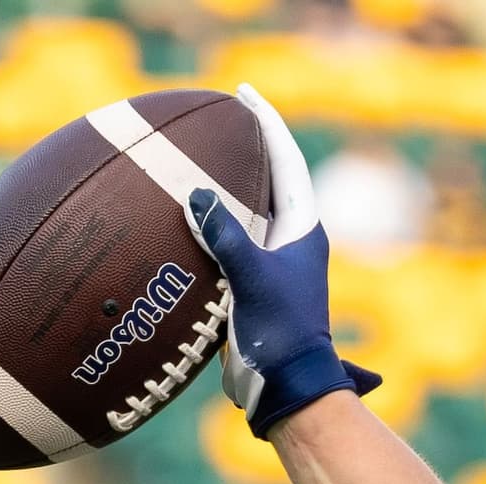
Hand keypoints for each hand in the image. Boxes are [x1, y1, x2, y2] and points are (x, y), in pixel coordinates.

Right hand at [182, 86, 383, 438]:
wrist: (285, 387)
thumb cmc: (279, 332)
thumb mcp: (250, 276)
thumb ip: (224, 233)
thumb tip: (196, 194)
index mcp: (302, 230)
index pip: (286, 162)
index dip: (267, 124)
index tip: (246, 94)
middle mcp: (291, 242)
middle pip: (268, 181)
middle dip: (246, 149)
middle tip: (219, 119)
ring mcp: (273, 265)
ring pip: (247, 212)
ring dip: (224, 187)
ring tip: (197, 158)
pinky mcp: (253, 287)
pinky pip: (228, 243)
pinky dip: (208, 225)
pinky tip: (183, 218)